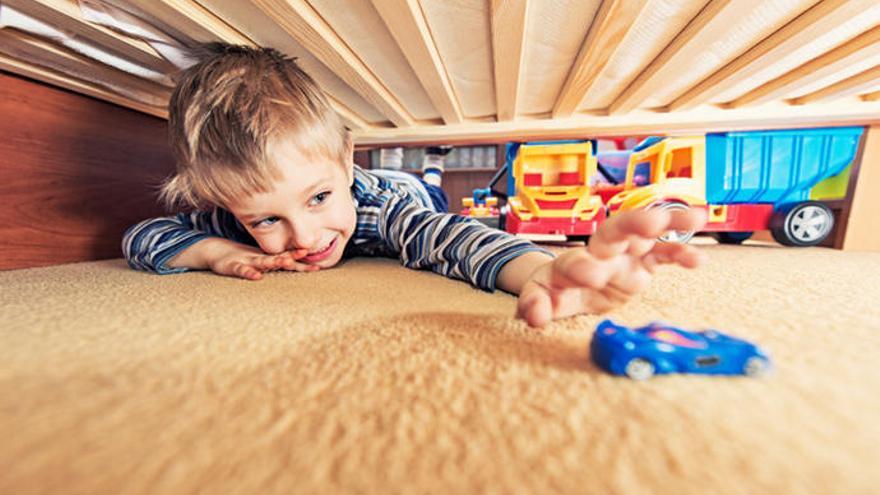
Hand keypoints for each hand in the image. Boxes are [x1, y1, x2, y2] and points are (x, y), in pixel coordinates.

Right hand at [168, 237, 316, 280]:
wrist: (216, 252)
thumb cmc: (242, 260)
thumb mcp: (260, 264)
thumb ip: (276, 267)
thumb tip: (296, 271)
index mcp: (268, 259)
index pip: (289, 260)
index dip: (302, 263)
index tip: (318, 266)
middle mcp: (260, 259)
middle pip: (280, 258)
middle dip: (293, 256)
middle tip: (306, 253)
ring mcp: (247, 261)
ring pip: (264, 261)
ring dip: (275, 261)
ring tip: (287, 261)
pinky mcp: (233, 267)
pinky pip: (242, 270)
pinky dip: (249, 273)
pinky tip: (257, 276)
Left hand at [516, 208, 707, 326]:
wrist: (572, 281)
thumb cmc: (556, 288)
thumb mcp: (541, 299)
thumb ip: (534, 306)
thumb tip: (533, 317)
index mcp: (570, 263)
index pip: (574, 261)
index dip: (581, 267)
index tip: (590, 276)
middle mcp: (600, 253)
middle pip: (615, 231)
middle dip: (633, 224)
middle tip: (652, 221)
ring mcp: (624, 255)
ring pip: (646, 233)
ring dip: (669, 222)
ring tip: (695, 217)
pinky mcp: (642, 263)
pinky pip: (662, 254)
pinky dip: (680, 253)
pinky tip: (698, 259)